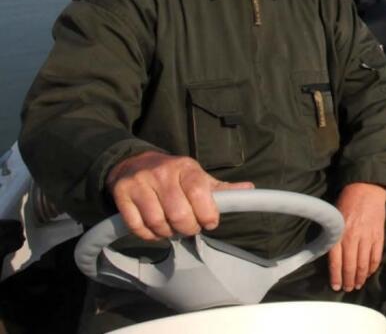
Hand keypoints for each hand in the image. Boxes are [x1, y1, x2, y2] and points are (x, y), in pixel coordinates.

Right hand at [106, 151, 253, 240]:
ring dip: (168, 233)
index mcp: (186, 167)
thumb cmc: (173, 175)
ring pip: (158, 222)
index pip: (199, 192)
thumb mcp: (197, 176)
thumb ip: (222, 188)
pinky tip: (155, 230)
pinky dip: (149, 235)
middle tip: (189, 228)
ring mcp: (140, 183)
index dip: (207, 214)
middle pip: (179, 213)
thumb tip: (250, 189)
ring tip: (172, 228)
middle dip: (188, 228)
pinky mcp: (122, 194)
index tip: (209, 222)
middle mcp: (162, 173)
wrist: (133, 163)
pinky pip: (136, 226)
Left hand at [328, 183, 385, 291]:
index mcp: (339, 233)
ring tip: (358, 284)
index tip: (336, 286)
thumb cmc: (346, 202)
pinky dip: (372, 267)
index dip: (336, 277)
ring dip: (360, 277)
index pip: (336, 261)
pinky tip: (369, 273)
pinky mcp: (379, 235)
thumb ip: (332, 237)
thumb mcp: (334, 218)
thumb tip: (331, 257)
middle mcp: (352, 237)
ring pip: (363, 264)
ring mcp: (367, 237)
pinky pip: (376, 256)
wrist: (366, 189)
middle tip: (348, 288)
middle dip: (348, 280)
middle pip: (350, 266)